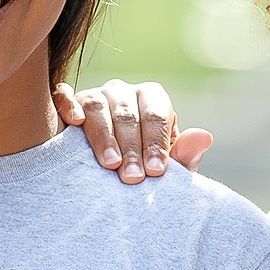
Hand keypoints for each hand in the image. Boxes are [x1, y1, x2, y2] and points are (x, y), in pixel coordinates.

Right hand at [54, 79, 212, 183]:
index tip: (156, 171)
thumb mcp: (165, 167)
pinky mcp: (68, 103)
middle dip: (132, 148)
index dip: (157, 143)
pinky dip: (68, 104)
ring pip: (98, 106)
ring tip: (110, 164)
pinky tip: (74, 122)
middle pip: (127, 114)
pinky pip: (64, 95)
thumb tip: (205, 137)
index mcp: (151, 99)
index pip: (156, 115)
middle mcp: (123, 92)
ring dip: (104, 136)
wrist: (107, 173)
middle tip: (132, 178)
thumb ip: (183, 154)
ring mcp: (94, 95)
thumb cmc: (142, 167)